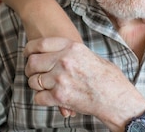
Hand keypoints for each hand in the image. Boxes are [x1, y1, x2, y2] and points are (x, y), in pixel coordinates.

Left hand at [24, 38, 144, 127]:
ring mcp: (60, 79)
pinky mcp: (60, 97)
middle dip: (30, 69)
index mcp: (72, 47)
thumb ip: (73, 52)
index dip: (29, 49)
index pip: (40, 44)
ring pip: (34, 81)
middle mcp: (64, 61)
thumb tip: (60, 52)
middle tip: (33, 73)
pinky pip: (38, 97)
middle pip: (33, 62)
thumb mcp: (90, 55)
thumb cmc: (108, 78)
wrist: (116, 98)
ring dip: (36, 85)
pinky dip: (41, 99)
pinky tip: (48, 98)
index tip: (28, 53)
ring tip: (44, 87)